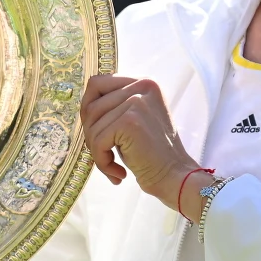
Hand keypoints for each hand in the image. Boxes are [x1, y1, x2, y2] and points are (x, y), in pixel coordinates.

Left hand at [80, 76, 199, 208]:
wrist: (176, 177)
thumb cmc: (153, 154)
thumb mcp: (136, 119)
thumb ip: (116, 105)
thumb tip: (84, 103)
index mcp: (144, 83)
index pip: (97, 83)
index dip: (89, 109)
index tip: (97, 132)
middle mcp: (142, 86)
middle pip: (91, 105)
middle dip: (91, 133)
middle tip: (104, 153)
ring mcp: (136, 102)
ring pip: (92, 124)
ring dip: (97, 150)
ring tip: (112, 165)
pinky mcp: (130, 121)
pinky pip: (98, 141)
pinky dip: (102, 161)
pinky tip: (119, 173)